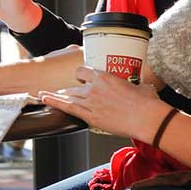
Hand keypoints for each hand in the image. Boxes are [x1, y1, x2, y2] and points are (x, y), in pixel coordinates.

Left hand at [37, 66, 169, 139]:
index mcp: (105, 77)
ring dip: (57, 95)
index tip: (82, 78)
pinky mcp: (90, 116)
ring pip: (68, 96)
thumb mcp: (141, 87)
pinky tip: (43, 99)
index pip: (84, 71)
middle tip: (67, 92)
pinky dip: (54, 102)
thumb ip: (133, 85)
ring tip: (45, 94)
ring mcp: (91, 102)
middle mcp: (94, 88)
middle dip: (71, 89)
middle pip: (74, 85)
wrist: (147, 118)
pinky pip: (67, 108)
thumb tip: (140, 87)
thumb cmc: (147, 103)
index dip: (81, 75)